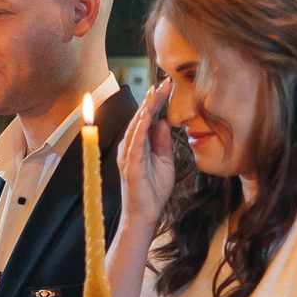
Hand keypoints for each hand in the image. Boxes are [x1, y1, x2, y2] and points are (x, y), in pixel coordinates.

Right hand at [116, 81, 176, 235]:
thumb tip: (164, 122)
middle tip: (165, 82)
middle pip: (141, 117)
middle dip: (153, 99)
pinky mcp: (129, 164)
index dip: (157, 102)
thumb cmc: (154, 190)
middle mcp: (130, 146)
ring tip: (156, 93)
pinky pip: (135, 143)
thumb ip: (162, 142)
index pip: (148, 118)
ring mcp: (128, 154)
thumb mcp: (165, 161)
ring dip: (146, 108)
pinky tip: (147, 115)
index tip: (168, 86)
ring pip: (136, 126)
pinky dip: (140, 128)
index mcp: (139, 144)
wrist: (145, 214)